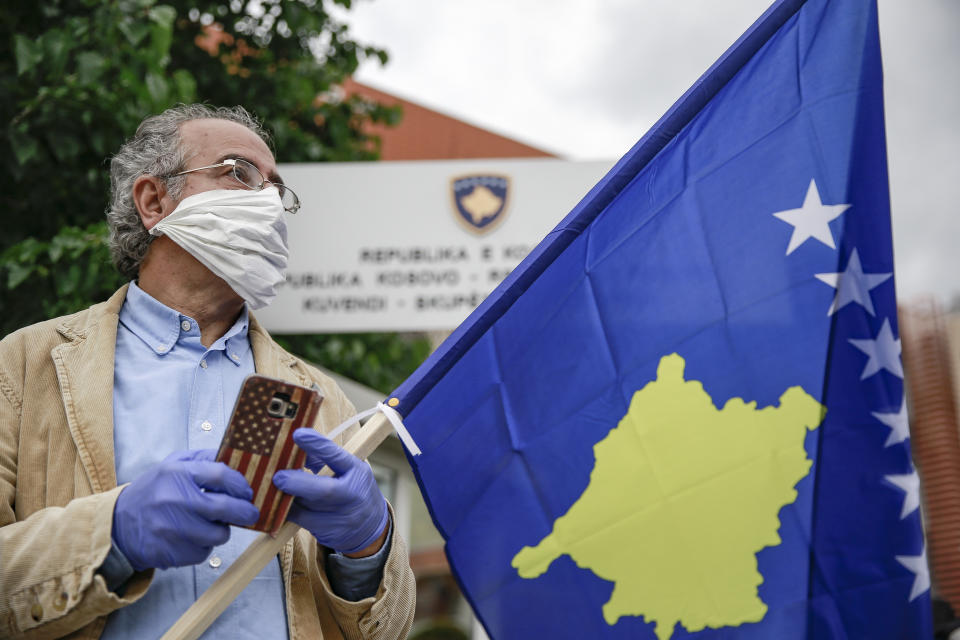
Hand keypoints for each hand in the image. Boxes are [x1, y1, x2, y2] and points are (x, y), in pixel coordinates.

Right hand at [112, 449, 259, 570]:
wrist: (117, 526)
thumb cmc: (152, 493)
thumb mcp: (171, 465)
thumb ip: (202, 458)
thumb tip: (235, 458)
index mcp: (176, 473)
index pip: (221, 475)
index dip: (240, 484)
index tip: (246, 491)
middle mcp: (174, 500)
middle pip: (226, 508)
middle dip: (245, 512)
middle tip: (250, 513)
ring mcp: (173, 529)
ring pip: (219, 534)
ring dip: (221, 530)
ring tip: (210, 524)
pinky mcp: (172, 552)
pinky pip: (204, 552)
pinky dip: (204, 546)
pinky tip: (192, 537)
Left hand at [273, 429, 388, 554]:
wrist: (370, 526)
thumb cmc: (354, 490)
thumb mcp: (347, 470)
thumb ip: (324, 459)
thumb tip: (295, 449)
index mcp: (357, 472)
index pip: (337, 456)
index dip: (317, 445)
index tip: (297, 434)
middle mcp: (351, 494)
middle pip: (324, 490)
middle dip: (298, 483)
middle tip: (278, 477)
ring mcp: (341, 516)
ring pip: (307, 508)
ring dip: (287, 497)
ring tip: (273, 488)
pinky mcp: (327, 532)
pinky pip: (300, 521)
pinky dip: (287, 511)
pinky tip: (278, 504)